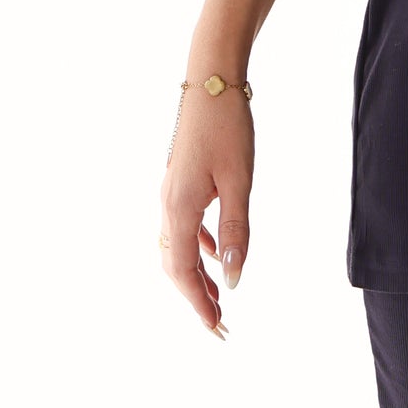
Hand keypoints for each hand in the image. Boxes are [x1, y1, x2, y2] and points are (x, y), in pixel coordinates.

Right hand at [159, 88, 252, 338]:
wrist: (210, 80)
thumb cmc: (228, 127)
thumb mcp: (239, 181)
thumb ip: (236, 230)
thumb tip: (234, 280)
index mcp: (179, 207)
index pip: (183, 271)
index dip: (198, 303)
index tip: (216, 328)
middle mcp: (168, 204)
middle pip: (175, 265)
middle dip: (195, 297)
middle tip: (219, 325)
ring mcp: (171, 192)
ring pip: (178, 247)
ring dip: (197, 275)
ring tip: (219, 298)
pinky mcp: (181, 181)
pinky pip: (184, 226)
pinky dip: (199, 247)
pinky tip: (216, 254)